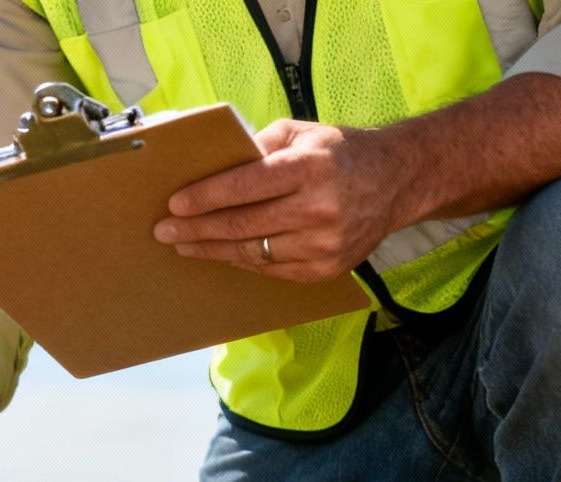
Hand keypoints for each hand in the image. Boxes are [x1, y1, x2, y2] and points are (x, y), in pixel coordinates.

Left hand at [153, 119, 411, 282]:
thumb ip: (257, 147)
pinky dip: (242, 261)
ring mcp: (324, 244)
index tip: (174, 204)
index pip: (245, 186)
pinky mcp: (326, 269)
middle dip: (196, 229)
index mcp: (311, 168)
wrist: (397, 181)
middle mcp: (319, 209)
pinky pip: (271, 270)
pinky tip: (220, 253)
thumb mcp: (301, 133)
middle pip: (243, 225)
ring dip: (212, 250)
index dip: (206, 197)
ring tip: (183, 244)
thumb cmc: (339, 153)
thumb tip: (211, 166)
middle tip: (164, 231)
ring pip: (253, 253)